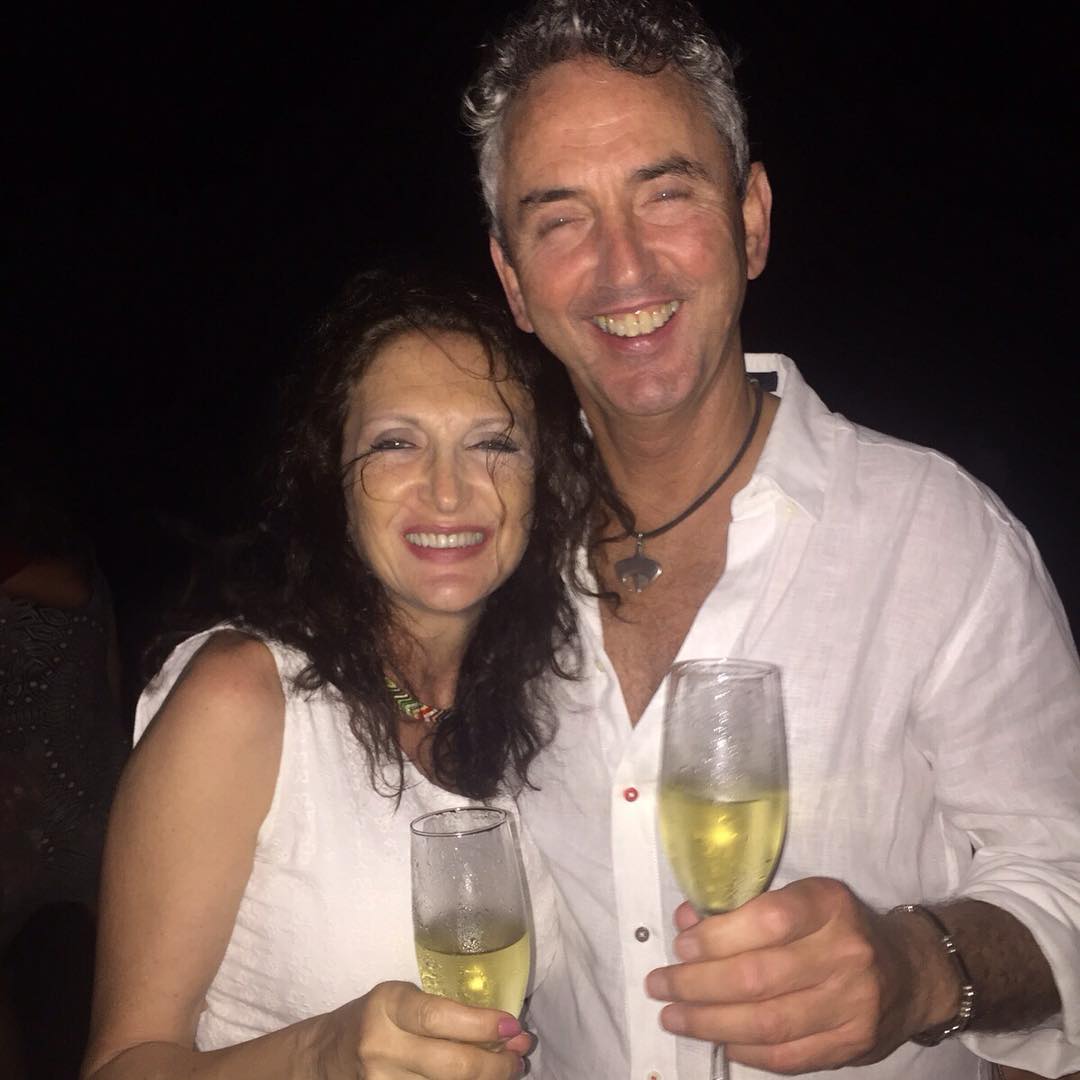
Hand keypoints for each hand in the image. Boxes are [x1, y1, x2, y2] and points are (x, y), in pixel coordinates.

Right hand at [315, 981, 529, 1077]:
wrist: (323, 1056)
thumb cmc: (373, 1019)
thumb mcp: (400, 1000)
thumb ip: (442, 1010)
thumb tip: (501, 1025)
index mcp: (388, 1006)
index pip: (439, 1018)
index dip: (482, 1025)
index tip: (513, 1026)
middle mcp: (382, 1046)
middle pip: (451, 1065)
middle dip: (495, 1064)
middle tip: (519, 1055)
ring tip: (507, 1070)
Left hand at [645, 878, 940, 1074]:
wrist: (909, 972)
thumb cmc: (837, 928)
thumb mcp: (802, 900)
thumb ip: (745, 909)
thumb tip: (686, 922)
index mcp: (829, 905)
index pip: (767, 919)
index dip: (717, 936)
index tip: (681, 946)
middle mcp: (845, 952)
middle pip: (758, 976)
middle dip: (697, 985)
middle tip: (660, 985)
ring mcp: (852, 1004)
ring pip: (767, 1022)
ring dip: (709, 1022)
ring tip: (674, 1016)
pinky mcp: (852, 1045)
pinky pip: (787, 1057)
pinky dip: (745, 1051)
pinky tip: (719, 1039)